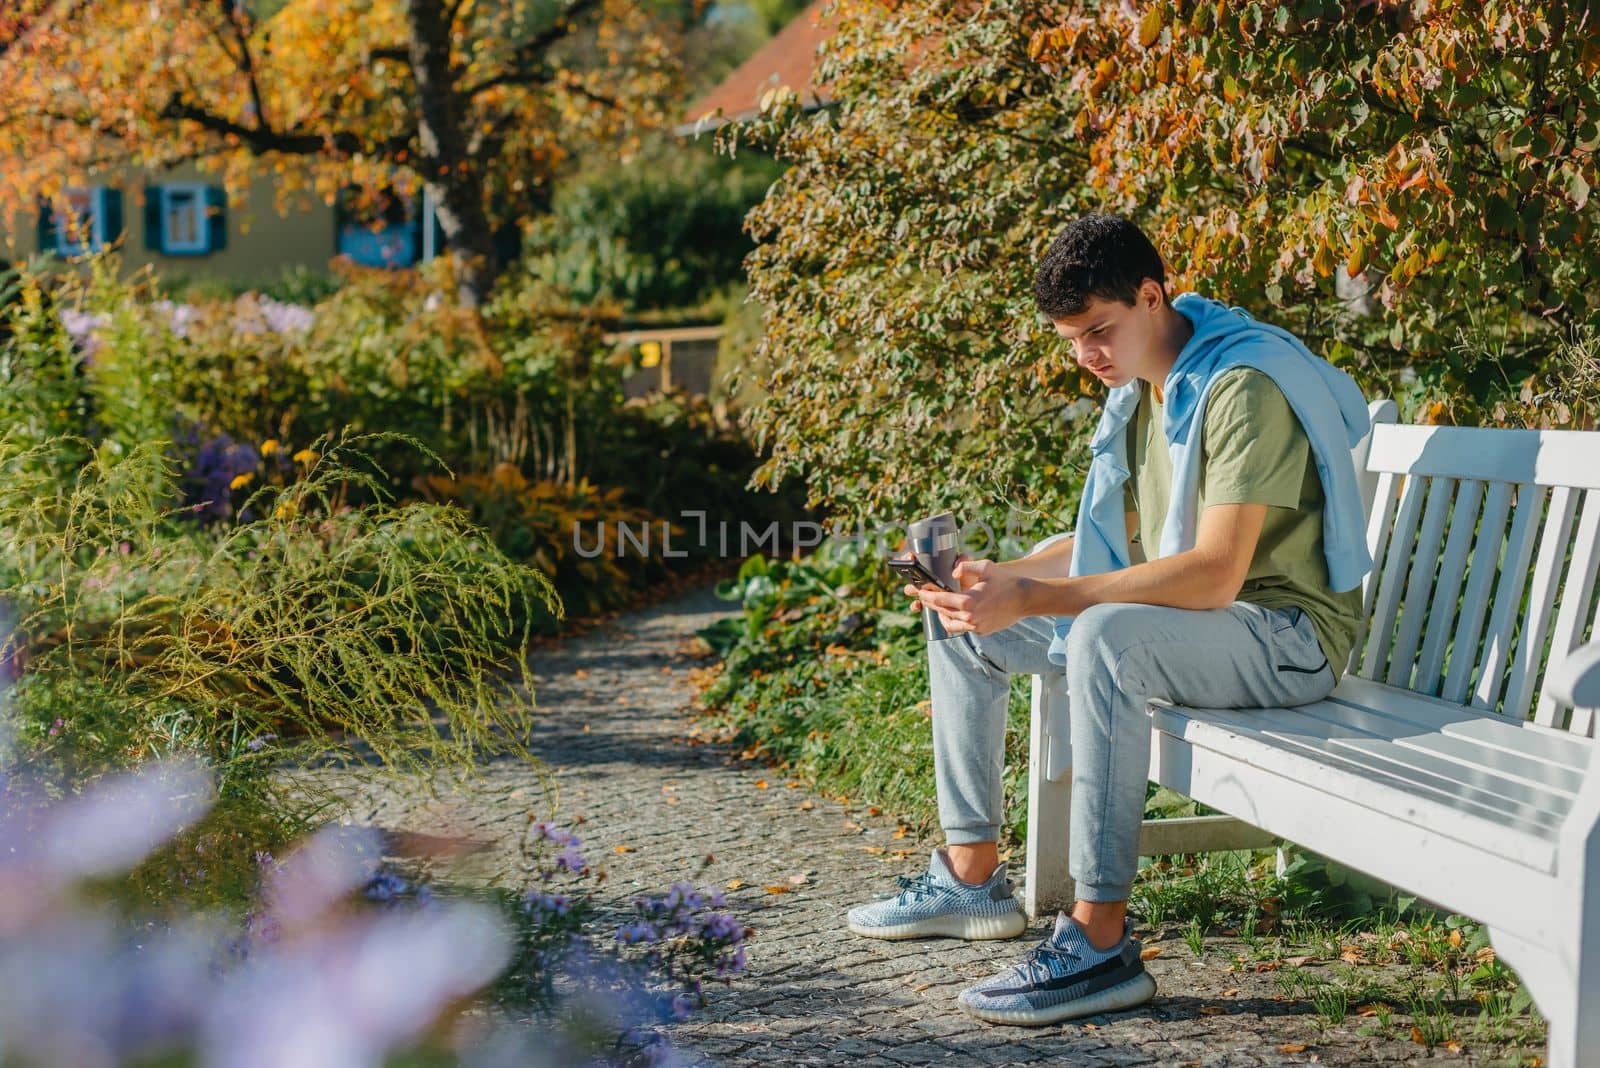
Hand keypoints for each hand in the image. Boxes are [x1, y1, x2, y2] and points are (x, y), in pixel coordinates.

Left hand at [902, 558, 1027, 635]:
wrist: (1024, 599)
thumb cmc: (1005, 581)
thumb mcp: (986, 567)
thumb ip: (966, 566)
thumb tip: (953, 573)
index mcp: (968, 601)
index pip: (939, 600)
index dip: (926, 595)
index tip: (919, 591)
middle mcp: (969, 617)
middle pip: (941, 611)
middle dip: (930, 604)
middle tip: (923, 597)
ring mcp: (975, 627)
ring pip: (949, 623)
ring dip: (941, 615)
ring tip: (937, 606)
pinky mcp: (981, 631)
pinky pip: (962, 628)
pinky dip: (955, 620)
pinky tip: (954, 612)